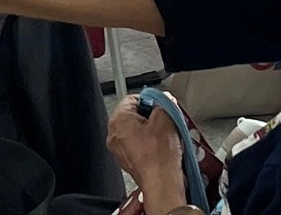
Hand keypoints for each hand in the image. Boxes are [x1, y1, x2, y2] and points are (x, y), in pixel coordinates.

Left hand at [106, 97, 187, 213]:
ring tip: (165, 135)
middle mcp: (114, 135)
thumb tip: (165, 99)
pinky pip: (138, 145)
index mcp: (118, 120)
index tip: (161, 104)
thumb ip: (164, 103)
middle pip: (133, 115)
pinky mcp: (128, 161)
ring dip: (151, 130)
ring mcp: (119, 150)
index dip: (150, 99)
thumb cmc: (159, 156)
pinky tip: (162, 148)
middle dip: (151, 115)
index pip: (132, 98)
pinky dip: (149, 144)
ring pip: (136, 131)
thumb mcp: (166, 118)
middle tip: (165, 119)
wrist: (162, 183)